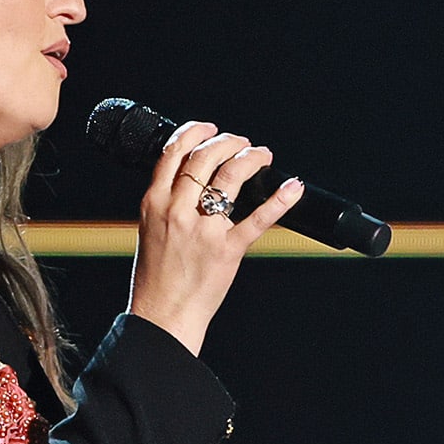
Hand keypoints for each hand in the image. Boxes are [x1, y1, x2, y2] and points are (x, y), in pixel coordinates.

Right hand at [127, 120, 303, 353]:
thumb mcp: (151, 228)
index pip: (174, 152)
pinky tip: (292, 187)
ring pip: (230, 176)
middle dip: (228, 141)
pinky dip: (280, 200)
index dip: (195, 132)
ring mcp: (203, 230)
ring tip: (262, 155)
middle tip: (242, 143)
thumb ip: (168, 201)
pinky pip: (258, 219)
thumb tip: (192, 177)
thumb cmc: (156, 276)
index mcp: (154, 202)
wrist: (161, 315)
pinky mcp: (227, 251)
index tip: (211, 128)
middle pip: (205, 157)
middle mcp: (177, 211)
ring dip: (250, 157)